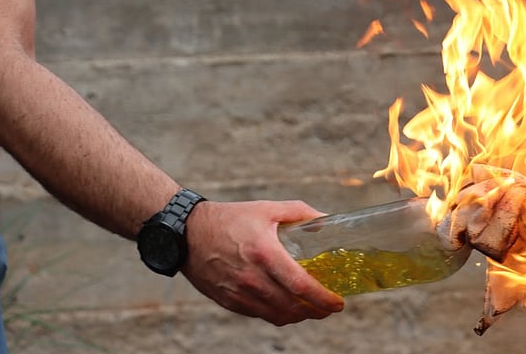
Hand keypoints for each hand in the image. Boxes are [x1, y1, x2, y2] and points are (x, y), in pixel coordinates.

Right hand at [181, 200, 344, 325]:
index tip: (338, 302)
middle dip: (317, 311)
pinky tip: (286, 307)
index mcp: (264, 253)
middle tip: (329, 307)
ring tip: (310, 309)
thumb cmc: (229, 219)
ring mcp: (239, 292)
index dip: (323, 298)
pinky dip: (278, 315)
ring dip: (299, 316)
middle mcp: (252, 277)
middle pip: (293, 307)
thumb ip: (298, 212)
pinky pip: (260, 315)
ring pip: (278, 316)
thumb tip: (325, 219)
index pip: (301, 285)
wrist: (187, 233)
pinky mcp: (229, 301)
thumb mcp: (266, 208)